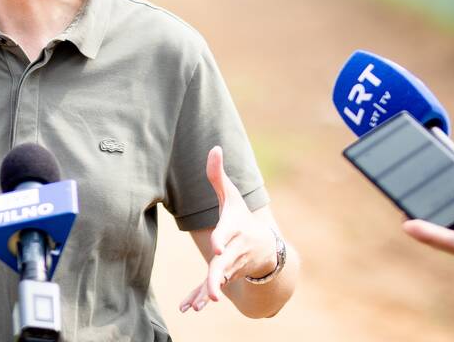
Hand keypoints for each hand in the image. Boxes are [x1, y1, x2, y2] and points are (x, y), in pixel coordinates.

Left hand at [179, 146, 277, 311]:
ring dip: (209, 292)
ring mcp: (230, 267)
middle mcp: (234, 251)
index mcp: (234, 229)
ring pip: (219, 281)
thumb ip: (218, 176)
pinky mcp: (224, 278)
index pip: (228, 233)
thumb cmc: (242, 218)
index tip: (217, 246)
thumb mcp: (231, 197)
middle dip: (218, 276)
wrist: (265, 249)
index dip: (223, 239)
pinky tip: (188, 307)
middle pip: (225, 264)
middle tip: (213, 290)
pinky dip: (199, 297)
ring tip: (201, 304)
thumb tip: (214, 147)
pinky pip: (211, 289)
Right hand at [402, 159, 453, 257]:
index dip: (444, 204)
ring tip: (403, 220)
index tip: (426, 196)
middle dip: (428, 219)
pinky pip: (448, 241)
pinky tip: (410, 226)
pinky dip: (428, 234)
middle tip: (408, 210)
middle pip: (451, 225)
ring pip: (445, 236)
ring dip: (423, 230)